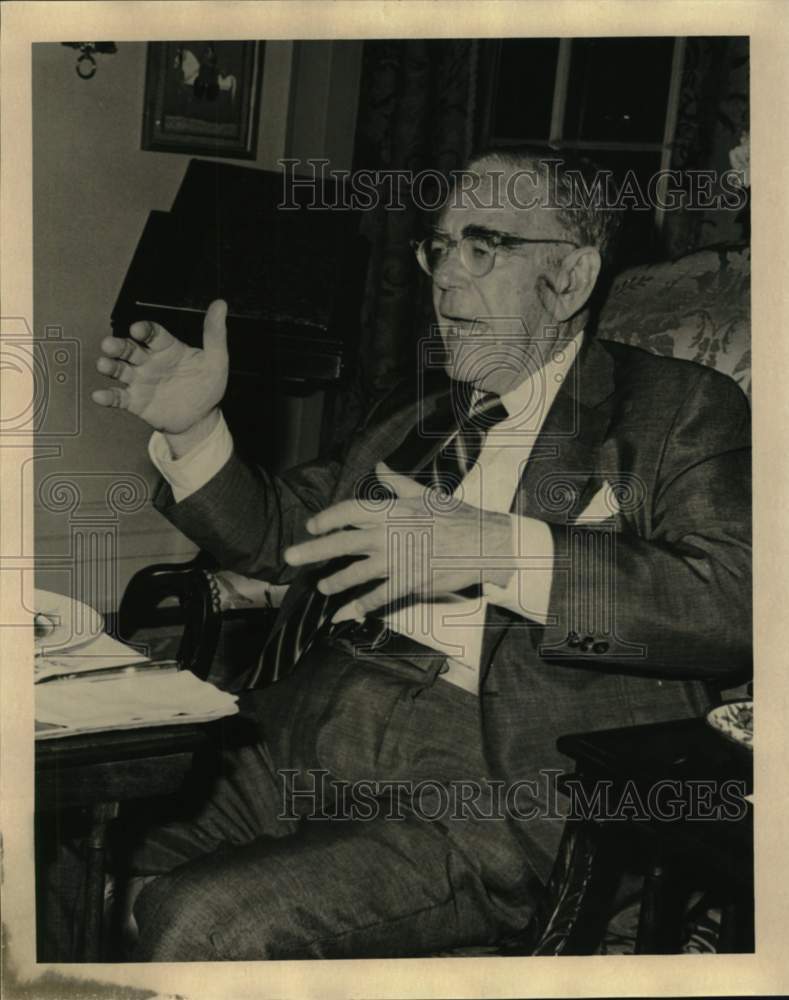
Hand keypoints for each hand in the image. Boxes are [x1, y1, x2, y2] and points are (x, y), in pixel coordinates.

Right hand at [91, 300, 228, 438]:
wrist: (201, 419)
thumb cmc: (207, 386)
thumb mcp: (216, 359)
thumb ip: (215, 333)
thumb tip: (220, 305)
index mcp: (167, 348)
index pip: (152, 334)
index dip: (144, 330)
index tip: (137, 329)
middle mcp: (149, 361)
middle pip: (129, 349)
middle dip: (118, 346)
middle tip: (109, 344)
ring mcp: (140, 380)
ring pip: (119, 369)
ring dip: (109, 366)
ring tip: (103, 365)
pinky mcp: (135, 401)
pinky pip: (119, 397)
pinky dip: (108, 396)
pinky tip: (100, 396)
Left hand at [284, 461, 514, 620]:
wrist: (483, 543)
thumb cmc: (456, 517)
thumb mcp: (426, 494)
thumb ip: (397, 483)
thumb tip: (380, 467)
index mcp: (390, 510)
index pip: (348, 512)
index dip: (326, 519)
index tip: (312, 525)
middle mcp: (387, 535)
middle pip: (340, 543)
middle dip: (312, 550)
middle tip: (290, 556)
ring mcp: (395, 561)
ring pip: (354, 573)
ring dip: (334, 581)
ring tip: (321, 587)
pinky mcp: (407, 582)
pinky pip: (376, 597)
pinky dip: (357, 607)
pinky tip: (342, 615)